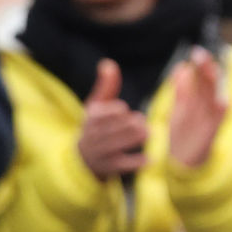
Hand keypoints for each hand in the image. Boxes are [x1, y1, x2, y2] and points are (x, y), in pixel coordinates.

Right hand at [76, 58, 147, 177]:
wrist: (81, 159)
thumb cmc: (94, 126)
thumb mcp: (96, 106)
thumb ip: (106, 85)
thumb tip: (109, 63)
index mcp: (89, 118)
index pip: (102, 113)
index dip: (115, 111)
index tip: (123, 110)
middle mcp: (92, 135)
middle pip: (114, 128)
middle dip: (131, 124)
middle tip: (142, 123)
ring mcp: (99, 153)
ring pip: (118, 145)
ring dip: (135, 139)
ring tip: (148, 133)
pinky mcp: (108, 168)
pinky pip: (123, 165)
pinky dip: (137, 161)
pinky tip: (150, 158)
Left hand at [163, 48, 226, 169]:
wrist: (185, 162)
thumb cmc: (184, 133)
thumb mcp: (180, 109)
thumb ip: (182, 90)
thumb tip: (181, 68)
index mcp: (201, 102)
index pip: (203, 79)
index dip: (201, 65)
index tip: (195, 51)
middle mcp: (207, 108)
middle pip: (209, 85)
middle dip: (206, 69)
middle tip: (199, 53)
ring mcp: (210, 120)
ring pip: (214, 98)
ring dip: (212, 83)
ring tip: (207, 67)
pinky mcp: (210, 133)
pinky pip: (217, 121)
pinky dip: (220, 111)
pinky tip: (223, 99)